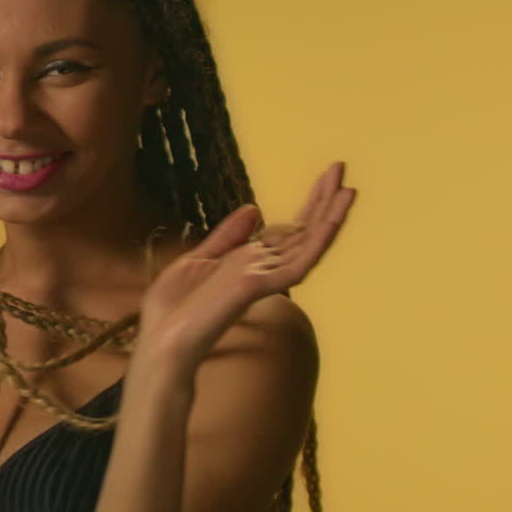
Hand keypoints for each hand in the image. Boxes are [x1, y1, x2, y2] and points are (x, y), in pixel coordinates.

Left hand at [136, 161, 356, 367]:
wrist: (162, 343)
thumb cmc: (174, 309)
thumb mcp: (196, 259)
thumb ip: (227, 236)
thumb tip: (255, 208)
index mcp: (248, 261)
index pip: (288, 229)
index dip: (308, 204)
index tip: (326, 177)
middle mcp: (261, 268)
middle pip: (302, 231)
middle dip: (321, 200)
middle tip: (341, 168)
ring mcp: (263, 278)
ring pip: (306, 245)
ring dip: (329, 217)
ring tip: (348, 190)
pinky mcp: (258, 287)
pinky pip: (296, 266)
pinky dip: (316, 243)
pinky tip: (331, 222)